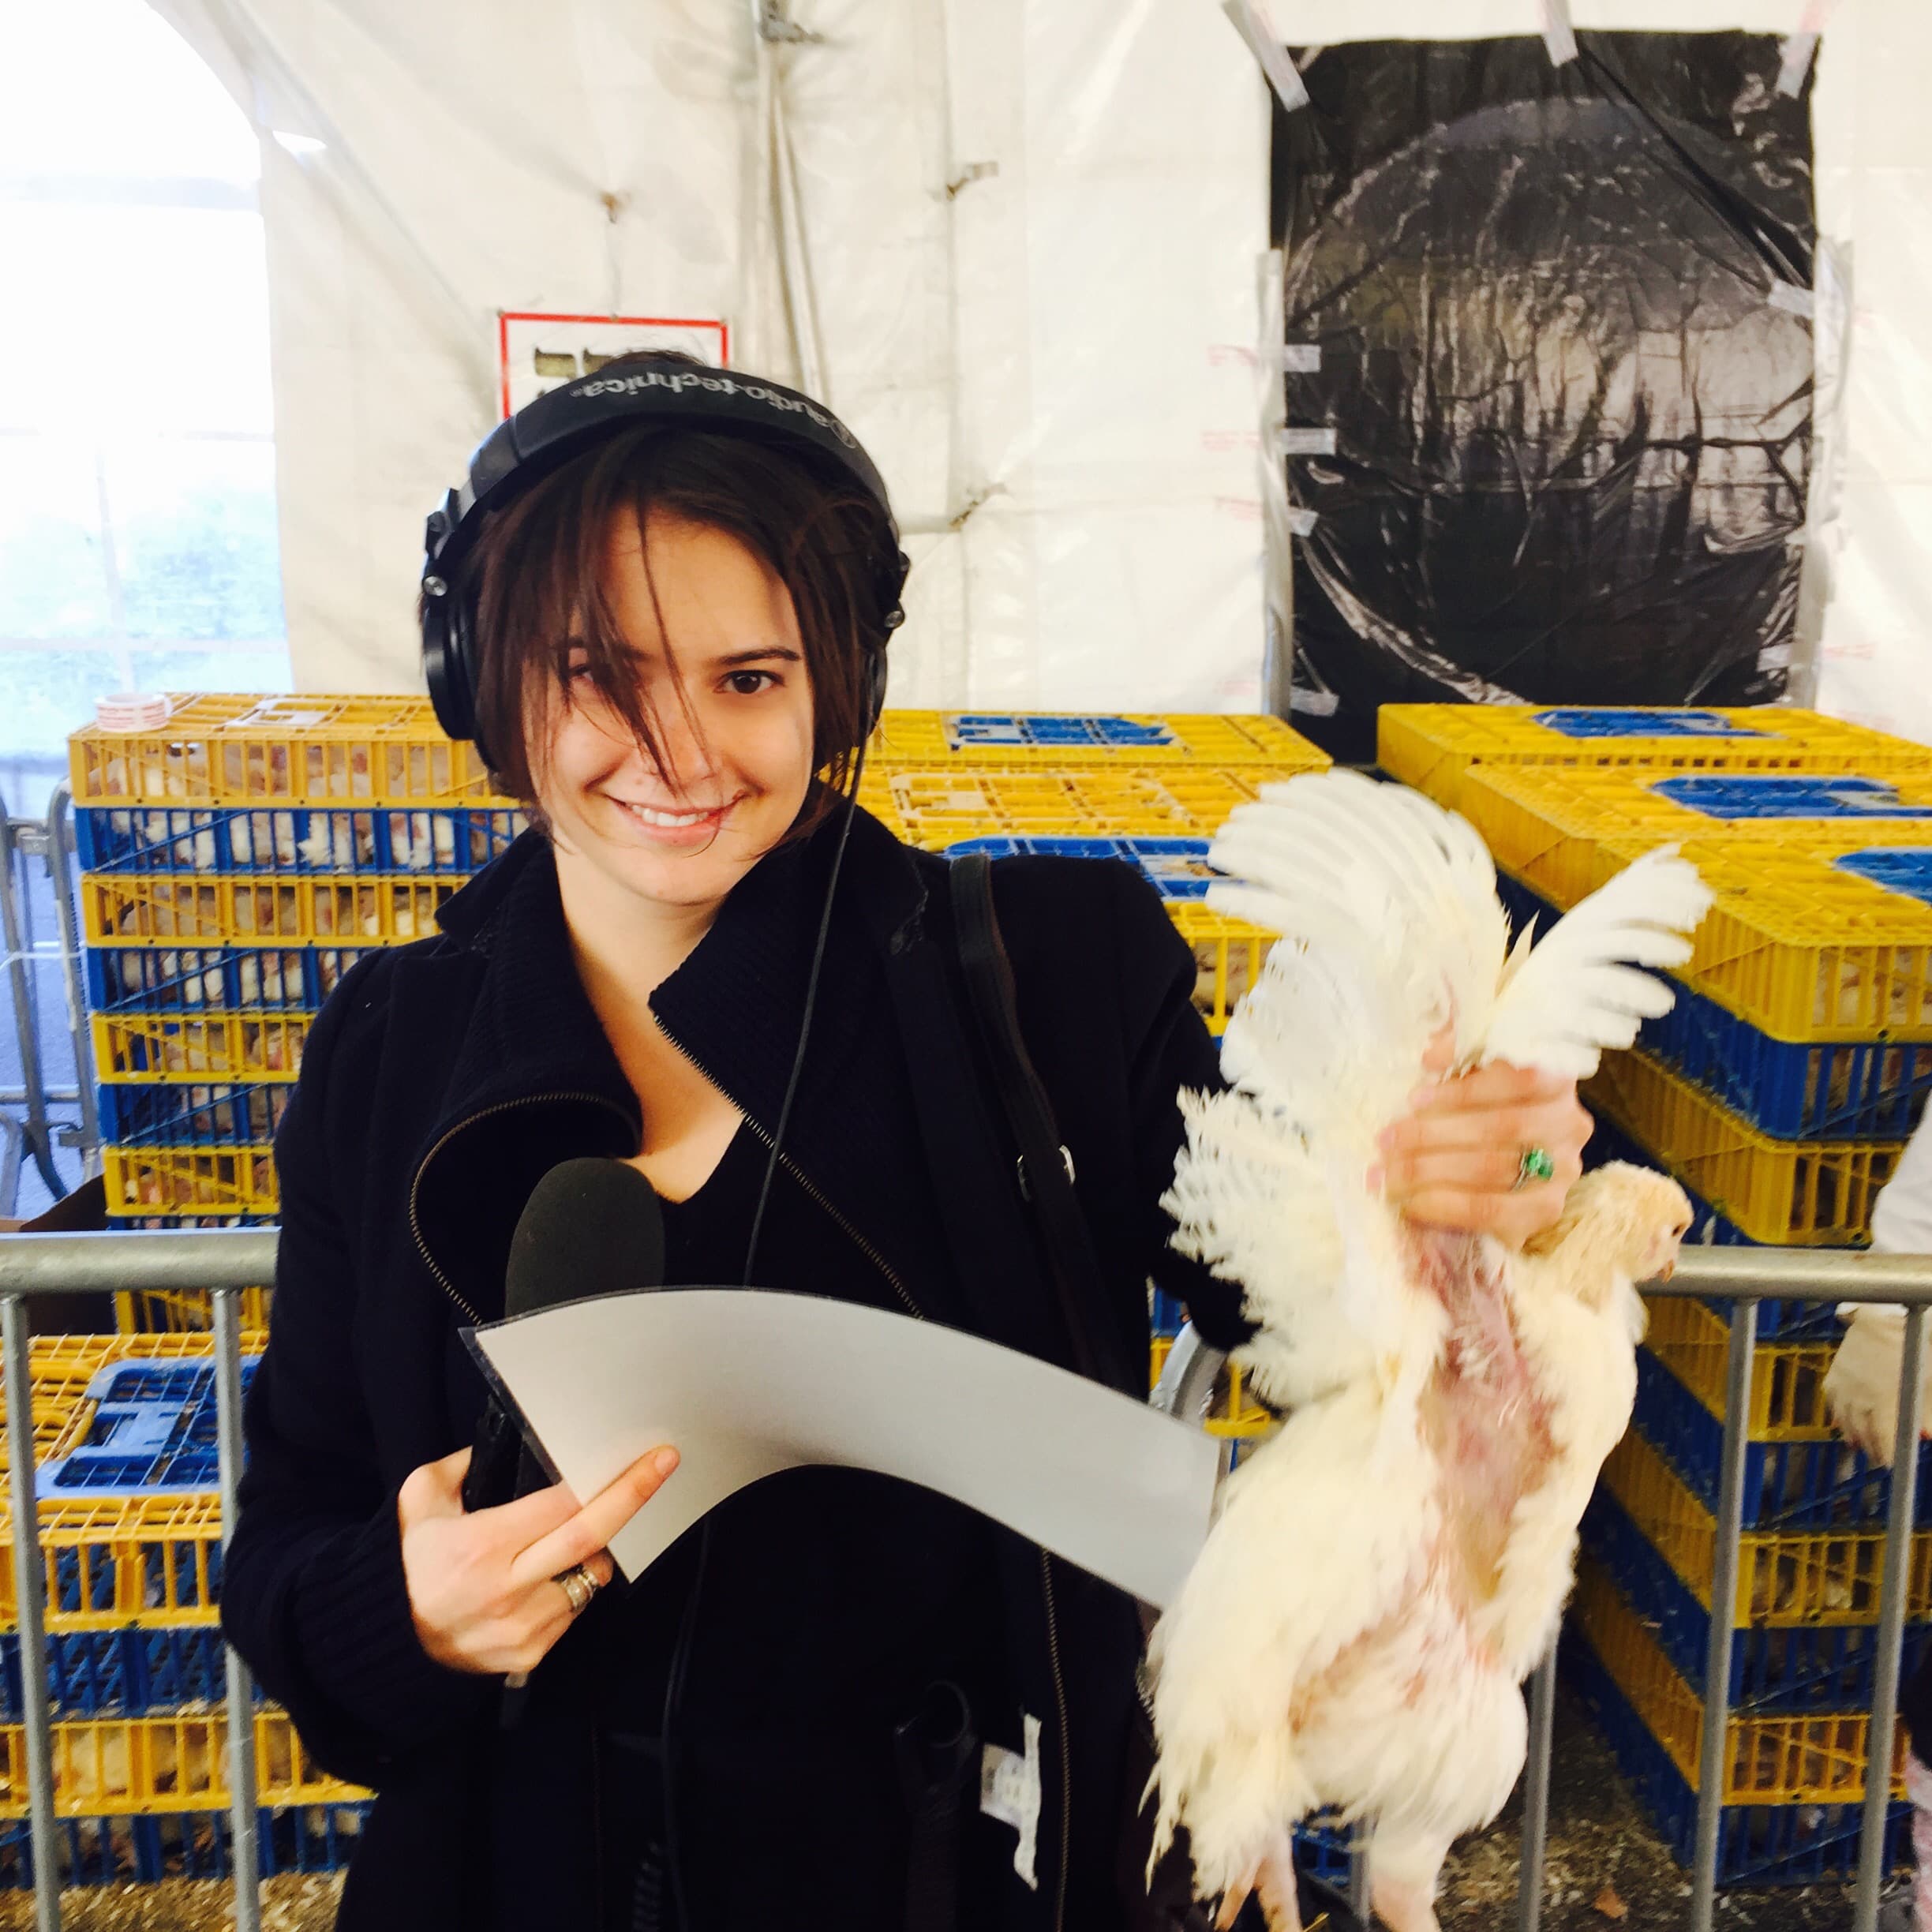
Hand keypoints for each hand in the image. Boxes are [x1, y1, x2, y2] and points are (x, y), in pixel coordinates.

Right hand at [398, 1442, 679, 1674]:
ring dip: (592, 1553)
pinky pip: (572, 1611)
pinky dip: (571, 1588)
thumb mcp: (417, 1501)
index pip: (562, 1507)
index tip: (644, 1458)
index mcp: (482, 1546)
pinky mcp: (529, 1656)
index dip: (608, 1482)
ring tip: (567, 1539)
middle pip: (589, 1539)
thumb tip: (500, 1445)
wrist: (386, 1641)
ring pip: (588, 1578)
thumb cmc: (407, 1564)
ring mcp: (522, 1628)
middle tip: (664, 1466)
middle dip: (632, 1497)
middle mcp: (507, 1589)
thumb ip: (460, 1466)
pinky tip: (544, 1578)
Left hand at [1373, 1032, 1590, 1250]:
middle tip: (1386, 1139)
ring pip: (1490, 1168)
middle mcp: (1569, 1124)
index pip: (1521, 1078)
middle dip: (1432, 1133)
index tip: (1415, 1098)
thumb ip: (1459, 1050)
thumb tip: (1434, 1055)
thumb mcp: (1472, 1069)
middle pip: (1500, 1127)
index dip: (1466, 1088)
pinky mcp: (1546, 1210)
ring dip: (1429, 1170)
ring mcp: (1562, 1171)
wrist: (1501, 1166)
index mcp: (1556, 1080)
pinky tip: (1410, 1202)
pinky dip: (1444, 1206)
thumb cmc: (1480, 1105)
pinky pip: (1490, 1210)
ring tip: (1386, 1171)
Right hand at [1825, 1305, 1918, 1465]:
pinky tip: (1845, 1426)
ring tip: (1863, 1446)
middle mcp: (1859, 1396)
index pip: (1883, 1437)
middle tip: (1882, 1458)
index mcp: (1883, 1398)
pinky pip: (1834, 1406)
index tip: (1894, 1464)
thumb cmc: (1910, 1346)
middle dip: (1874, 1448)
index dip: (1889, 1454)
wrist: (1883, 1318)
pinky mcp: (1833, 1378)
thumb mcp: (1926, 1380)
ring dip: (1856, 1437)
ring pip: (1845, 1423)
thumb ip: (1924, 1410)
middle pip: (1863, 1434)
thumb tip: (1926, 1436)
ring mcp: (1843, 1387)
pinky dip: (1840, 1418)